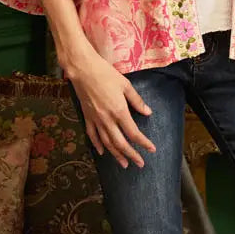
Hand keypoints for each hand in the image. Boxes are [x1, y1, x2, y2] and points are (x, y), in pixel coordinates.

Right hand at [68, 55, 154, 169]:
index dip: (144, 143)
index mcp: (119, 111)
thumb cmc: (105, 74)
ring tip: (124, 164)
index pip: (134, 133)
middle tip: (140, 164)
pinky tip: (103, 152)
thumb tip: (148, 112)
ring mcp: (95, 120)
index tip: (151, 149)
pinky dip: (98, 145)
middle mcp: (107, 119)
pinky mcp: (87, 117)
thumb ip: (137, 101)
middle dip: (131, 155)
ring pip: (107, 143)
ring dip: (116, 155)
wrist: (82, 70)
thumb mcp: (125, 85)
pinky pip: (92, 135)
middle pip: (121, 143)